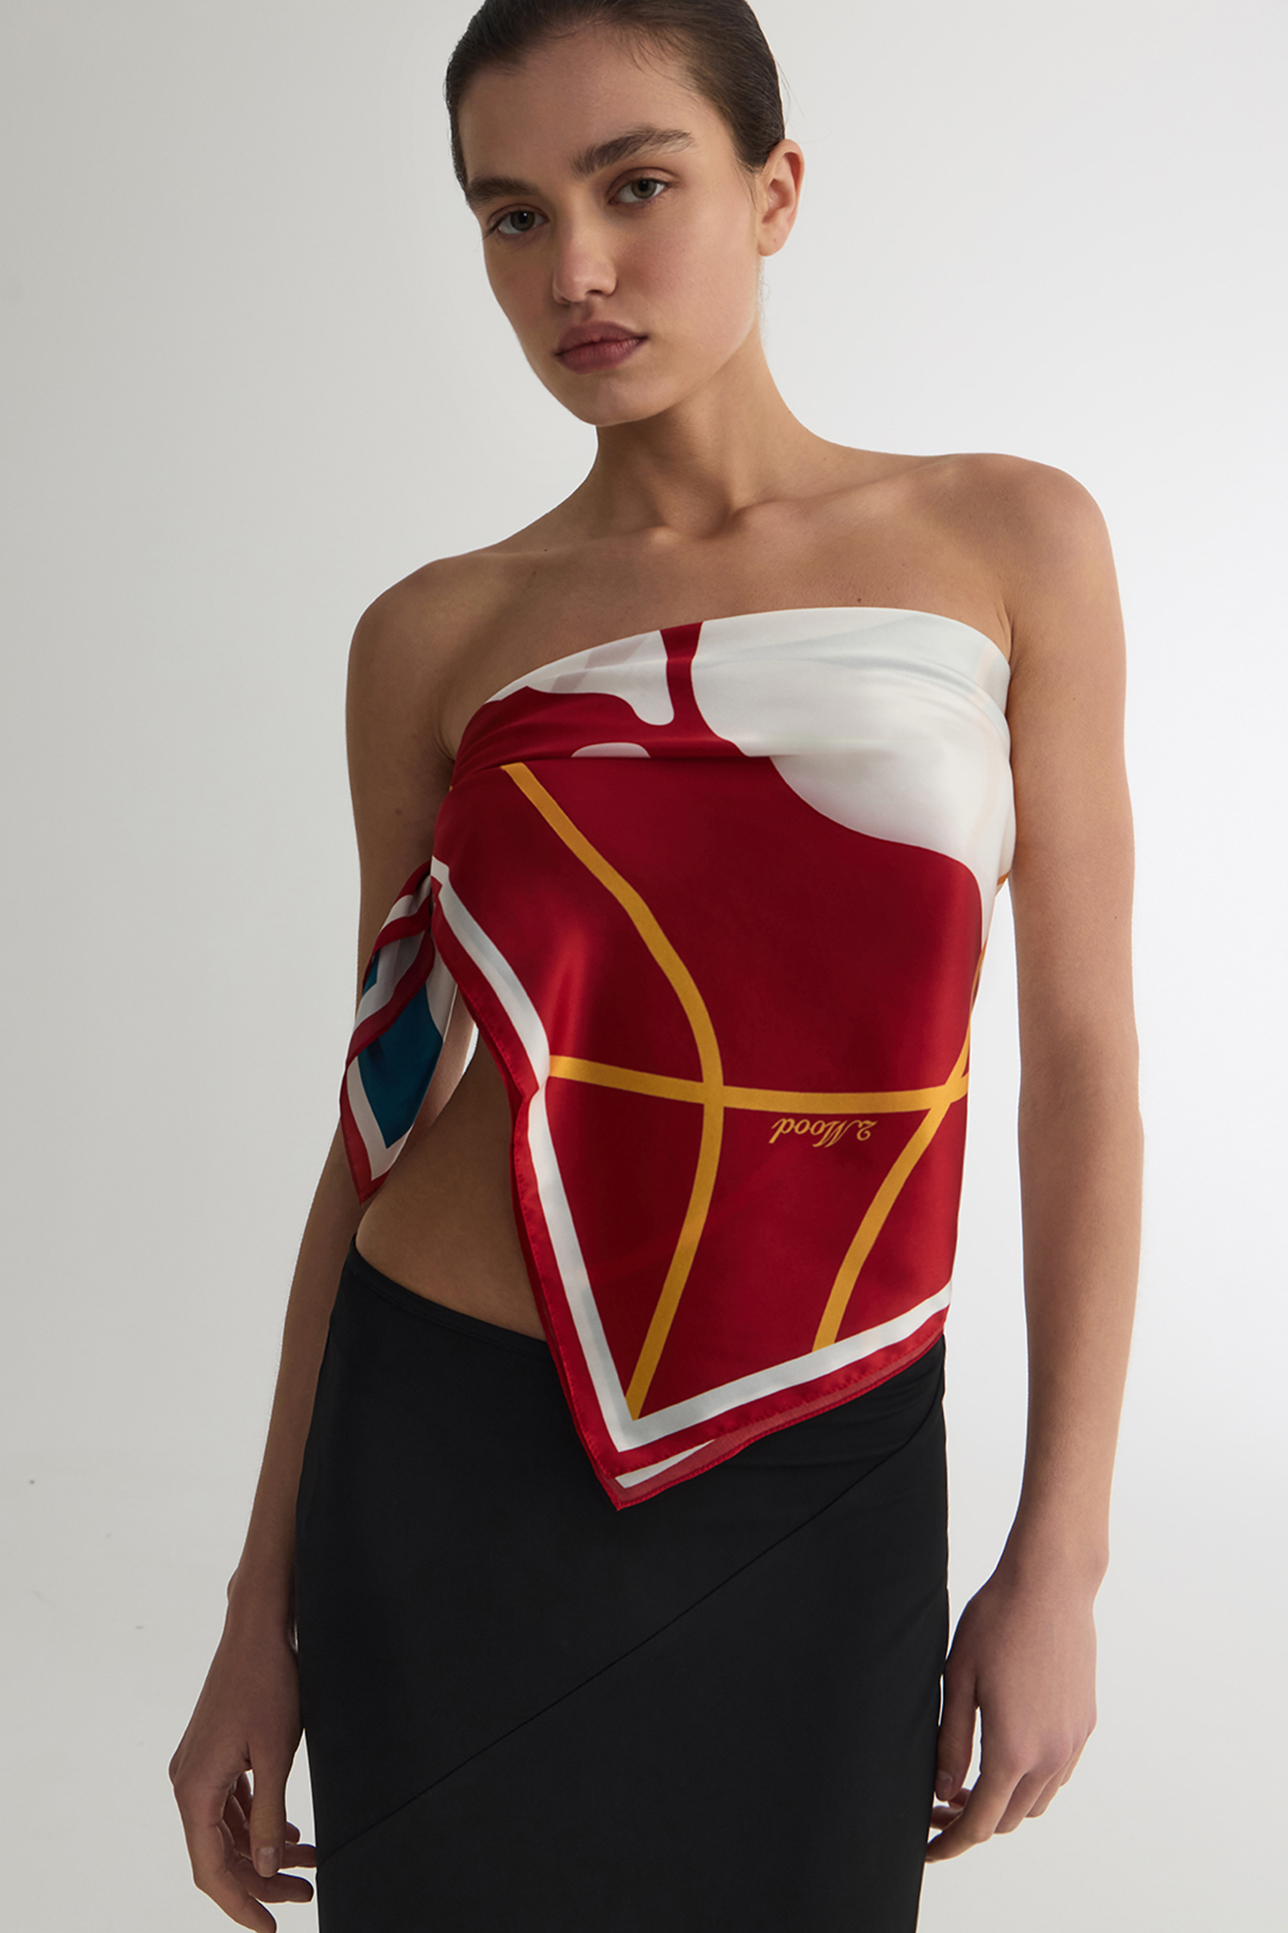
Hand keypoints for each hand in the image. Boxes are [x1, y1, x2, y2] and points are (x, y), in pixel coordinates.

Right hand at [169, 1617, 316, 1928]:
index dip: (240, 1904)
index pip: (210, 1870)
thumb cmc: (267, 1682)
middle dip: (261, 1880)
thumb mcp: (276, 1753)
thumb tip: (264, 1867)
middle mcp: (188, 1783)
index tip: (270, 1928)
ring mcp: (198, 1768)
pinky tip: (288, 1833)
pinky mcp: (212, 1755)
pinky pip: (231, 1806)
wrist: (257, 1629)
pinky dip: (258, 1823)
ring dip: (263, 1851)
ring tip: (307, 1864)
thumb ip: (269, 1814)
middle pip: (219, 1854)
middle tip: (304, 1893)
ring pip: (226, 1831)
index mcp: (194, 1789)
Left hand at [925, 1559, 1097, 1861]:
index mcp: (1013, 1750)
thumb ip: (950, 1741)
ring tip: (967, 1782)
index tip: (927, 1851)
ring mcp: (1072, 1742)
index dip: (950, 1844)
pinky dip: (1029, 1782)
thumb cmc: (997, 1623)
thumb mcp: (956, 1679)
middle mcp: (1050, 1756)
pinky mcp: (1085, 1724)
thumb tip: (942, 1790)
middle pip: (1008, 1819)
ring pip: (1036, 1802)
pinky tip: (1004, 1755)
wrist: (1051, 1584)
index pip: (980, 1823)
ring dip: (1003, 1804)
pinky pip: (1057, 1775)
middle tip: (937, 1804)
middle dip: (971, 1822)